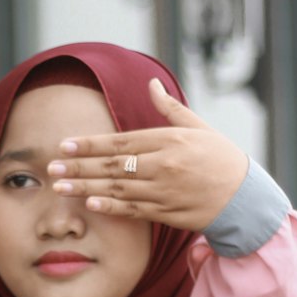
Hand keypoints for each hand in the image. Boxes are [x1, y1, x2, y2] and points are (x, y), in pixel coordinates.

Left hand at [47, 77, 247, 229]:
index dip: (89, 144)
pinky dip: (111, 207)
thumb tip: (151, 84)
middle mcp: (163, 164)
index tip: (63, 145)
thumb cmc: (221, 157)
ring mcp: (164, 190)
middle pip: (112, 165)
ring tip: (60, 187)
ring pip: (117, 188)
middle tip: (50, 168)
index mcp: (168, 140)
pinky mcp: (167, 212)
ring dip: (86, 187)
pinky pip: (133, 210)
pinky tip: (90, 204)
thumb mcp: (199, 126)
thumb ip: (170, 108)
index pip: (119, 141)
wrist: (246, 196)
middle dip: (78, 166)